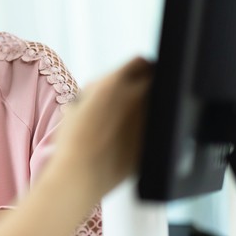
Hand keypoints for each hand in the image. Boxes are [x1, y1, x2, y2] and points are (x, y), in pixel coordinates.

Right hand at [53, 57, 152, 197]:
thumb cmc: (74, 140)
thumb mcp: (79, 102)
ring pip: (161, 101)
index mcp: (116, 83)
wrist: (80, 174)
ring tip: (134, 118)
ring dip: (152, 103)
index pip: (141, 61)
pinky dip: (154, 125)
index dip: (138, 68)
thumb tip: (118, 80)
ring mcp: (150, 118)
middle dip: (149, 82)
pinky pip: (161, 124)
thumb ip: (102, 86)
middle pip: (157, 77)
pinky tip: (135, 137)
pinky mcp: (156, 139)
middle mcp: (137, 96)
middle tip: (139, 94)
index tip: (137, 75)